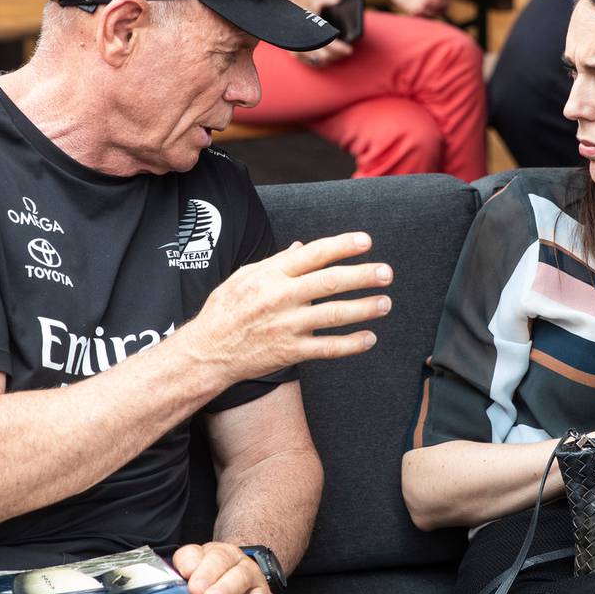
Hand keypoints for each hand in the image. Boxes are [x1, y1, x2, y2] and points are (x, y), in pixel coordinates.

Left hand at [173, 542, 286, 593]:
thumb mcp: (195, 558)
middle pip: (241, 577)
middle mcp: (248, 571)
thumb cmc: (208, 571)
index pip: (220, 558)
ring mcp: (261, 591)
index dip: (207, 572)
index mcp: (227, 556)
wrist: (231, 571)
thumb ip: (188, 560)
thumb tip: (188, 571)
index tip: (195, 587)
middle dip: (225, 589)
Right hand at [185, 232, 392, 382]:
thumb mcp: (244, 277)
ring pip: (334, 315)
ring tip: (385, 303)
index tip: (366, 241)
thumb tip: (301, 247)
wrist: (207, 351)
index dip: (342, 246)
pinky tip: (369, 338)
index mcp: (271, 275)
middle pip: (330, 282)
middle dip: (363, 276)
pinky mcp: (290, 351)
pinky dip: (351, 344)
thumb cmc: (224, 310)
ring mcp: (287, 326)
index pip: (313, 254)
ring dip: (364, 309)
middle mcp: (281, 297)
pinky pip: (327, 348)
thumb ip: (276, 263)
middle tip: (386, 272)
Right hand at [280, 0, 354, 68]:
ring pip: (318, 62)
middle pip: (325, 56)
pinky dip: (320, 63)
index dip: (341, 48)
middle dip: (337, 55)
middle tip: (346, 52)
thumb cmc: (297, 7)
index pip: (329, 44)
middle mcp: (303, 43)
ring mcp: (297, 51)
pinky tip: (326, 60)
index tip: (349, 50)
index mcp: (310, 31)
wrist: (278, 14)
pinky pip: (310, 63)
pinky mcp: (294, 54)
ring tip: (338, 55)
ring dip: (330, 59)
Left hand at [370, 0, 449, 17]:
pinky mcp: (411, 6)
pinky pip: (419, 15)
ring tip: (419, 6)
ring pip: (433, 12)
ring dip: (429, 12)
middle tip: (426, 1)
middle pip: (443, 4)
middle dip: (438, 6)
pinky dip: (419, 16)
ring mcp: (421, 0)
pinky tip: (413, 11)